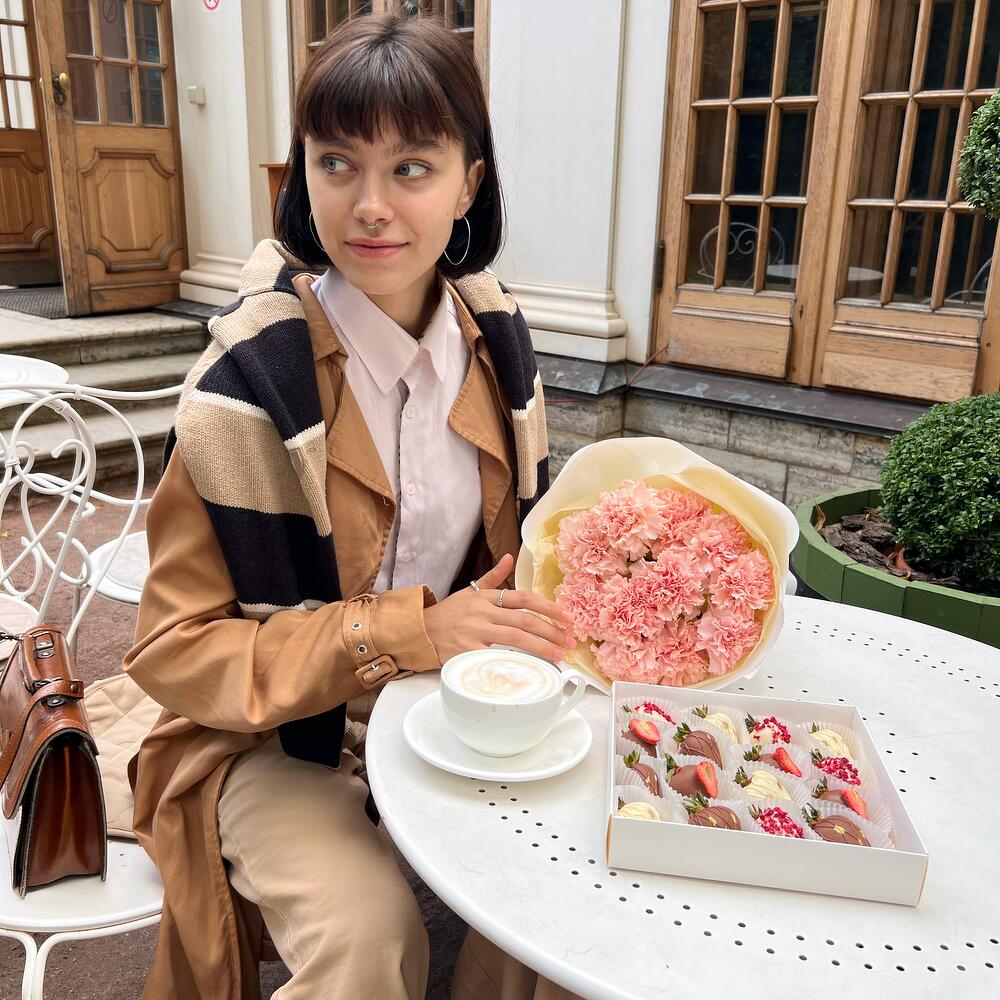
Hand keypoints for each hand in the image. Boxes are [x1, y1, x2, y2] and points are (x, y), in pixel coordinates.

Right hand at [423, 553, 576, 665]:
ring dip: (541, 647)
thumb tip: (510, 557)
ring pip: (515, 637)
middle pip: (525, 619)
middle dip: (552, 631)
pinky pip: (496, 657)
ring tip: (559, 656)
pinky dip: (515, 662)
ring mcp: (475, 631)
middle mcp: (483, 611)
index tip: (567, 617)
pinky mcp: (467, 651)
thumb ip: (493, 577)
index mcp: (487, 597)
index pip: (523, 598)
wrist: (420, 631)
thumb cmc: (449, 614)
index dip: (548, 607)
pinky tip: (531, 669)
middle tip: (570, 642)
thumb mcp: (470, 592)